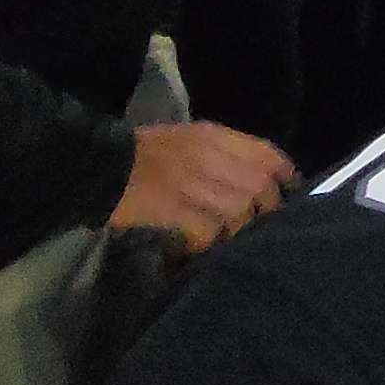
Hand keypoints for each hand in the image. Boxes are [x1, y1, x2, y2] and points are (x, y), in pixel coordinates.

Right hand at [106, 121, 295, 245]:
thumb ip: (221, 153)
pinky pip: (207, 230)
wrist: (95, 163)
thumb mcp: (186, 140)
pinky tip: (200, 248)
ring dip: (237, 230)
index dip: (284, 176)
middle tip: (255, 225)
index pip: (266, 154)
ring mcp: (190, 182)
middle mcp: (207, 155)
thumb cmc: (141, 153)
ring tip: (227, 239)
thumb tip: (258, 178)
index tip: (289, 192)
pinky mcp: (171, 207)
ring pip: (238, 210)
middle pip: (259, 186)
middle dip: (264, 209)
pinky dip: (208, 243)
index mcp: (211, 136)